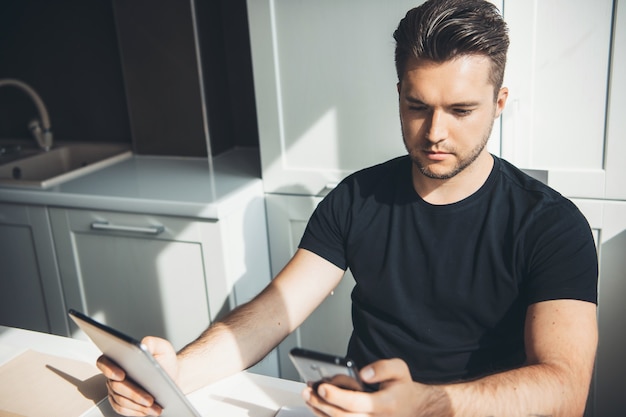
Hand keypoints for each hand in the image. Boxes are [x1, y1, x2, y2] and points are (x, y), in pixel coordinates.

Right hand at [96, 336, 178, 415]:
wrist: (172, 374)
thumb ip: (152, 342)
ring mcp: (116, 389)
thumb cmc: (165, 360)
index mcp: (120, 357)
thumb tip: (143, 345)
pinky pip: (123, 409)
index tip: (122, 375)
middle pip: (116, 386)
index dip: (109, 369)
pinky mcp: (121, 402)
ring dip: (137, 405)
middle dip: (134, 394)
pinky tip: (147, 411)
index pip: (105, 361)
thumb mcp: (163, 347)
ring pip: (120, 400)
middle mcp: (115, 374)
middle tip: (149, 399)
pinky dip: (135, 412)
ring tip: (154, 407)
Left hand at [302, 358, 451, 416]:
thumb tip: (363, 373)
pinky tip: (316, 405)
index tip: (323, 386)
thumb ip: (383, 368)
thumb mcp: (400, 369)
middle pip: (343, 416)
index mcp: (385, 404)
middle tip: (308, 391)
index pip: (357, 403)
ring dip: (320, 411)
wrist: (412, 406)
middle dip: (322, 404)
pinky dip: (325, 416)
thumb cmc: (402, 388)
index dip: (337, 396)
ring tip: (308, 396)